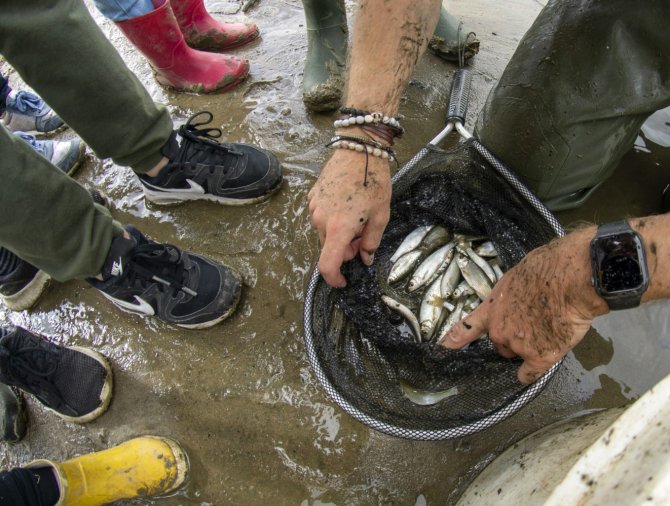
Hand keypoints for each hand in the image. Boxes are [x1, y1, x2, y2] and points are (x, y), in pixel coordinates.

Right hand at [308, 149, 391, 287]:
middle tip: (363, 235)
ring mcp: (314, 208)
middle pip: (329, 248)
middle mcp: (321, 220)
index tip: (343, 281)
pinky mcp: (312, 197)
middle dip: (345, 249)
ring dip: (339, 233)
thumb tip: (365, 258)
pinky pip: (320, 217)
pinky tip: (347, 204)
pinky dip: (332, 219)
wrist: (359, 149)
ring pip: (324, 232)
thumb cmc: (373, 180)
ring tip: (357, 215)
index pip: (328, 265)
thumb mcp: (381, 215)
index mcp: (339, 228)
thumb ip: (371, 241)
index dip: (334, 278)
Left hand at [438, 229, 608, 383]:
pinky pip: (529, 373)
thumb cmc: (549, 268)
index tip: (443, 347)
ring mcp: (517, 345)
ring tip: (547, 330)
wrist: (570, 278)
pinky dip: (530, 373)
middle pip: (499, 342)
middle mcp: (499, 330)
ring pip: (516, 354)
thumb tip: (517, 298)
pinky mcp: (539, 357)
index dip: (455, 338)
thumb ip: (510, 295)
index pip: (468, 326)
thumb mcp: (517, 276)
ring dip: (526, 348)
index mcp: (492, 307)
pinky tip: (534, 368)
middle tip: (532, 322)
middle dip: (511, 336)